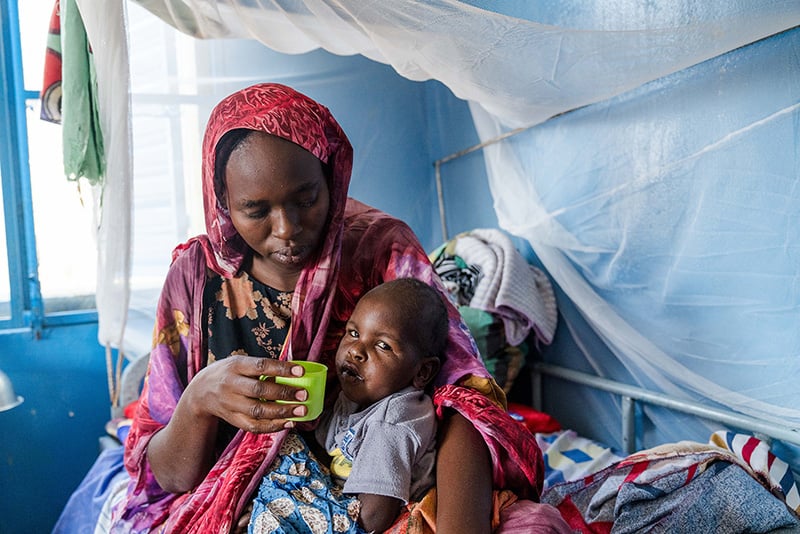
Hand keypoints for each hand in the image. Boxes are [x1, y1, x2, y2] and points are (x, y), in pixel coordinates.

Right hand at [148, 355, 310, 492]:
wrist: (200, 392)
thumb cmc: (229, 373)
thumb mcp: (240, 363)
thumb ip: (262, 367)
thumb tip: (293, 372)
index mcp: (236, 366)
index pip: (260, 366)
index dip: (281, 369)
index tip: (300, 371)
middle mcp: (231, 385)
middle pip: (259, 391)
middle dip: (284, 393)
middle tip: (303, 394)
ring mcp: (230, 404)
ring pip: (257, 411)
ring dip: (282, 412)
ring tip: (301, 411)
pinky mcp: (233, 419)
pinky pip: (254, 426)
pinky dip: (273, 426)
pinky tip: (288, 423)